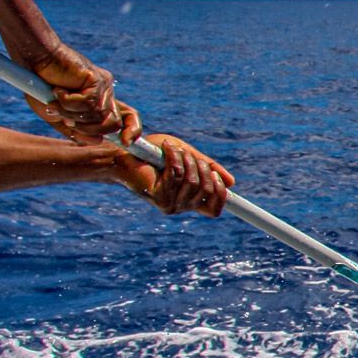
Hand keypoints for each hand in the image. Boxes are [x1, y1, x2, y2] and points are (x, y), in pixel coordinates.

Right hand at [26, 43, 122, 143]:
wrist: (33, 59)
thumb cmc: (41, 86)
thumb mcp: (58, 115)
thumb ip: (76, 131)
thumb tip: (98, 140)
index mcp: (100, 102)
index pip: (127, 117)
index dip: (132, 130)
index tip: (127, 143)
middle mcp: (105, 94)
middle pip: (112, 124)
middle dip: (88, 129)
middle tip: (66, 119)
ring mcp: (102, 85)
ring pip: (98, 116)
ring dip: (71, 115)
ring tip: (55, 101)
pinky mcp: (96, 79)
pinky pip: (87, 103)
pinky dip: (67, 102)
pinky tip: (57, 90)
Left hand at [115, 135, 234, 216]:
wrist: (126, 155)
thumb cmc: (156, 155)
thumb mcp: (189, 158)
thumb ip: (209, 168)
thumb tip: (231, 183)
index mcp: (190, 201)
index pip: (214, 209)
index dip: (222, 195)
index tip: (219, 178)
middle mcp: (181, 207)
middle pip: (207, 190)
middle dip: (203, 167)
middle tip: (188, 155)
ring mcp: (170, 205)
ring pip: (193, 182)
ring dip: (187, 160)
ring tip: (174, 150)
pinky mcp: (158, 197)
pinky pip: (176, 174)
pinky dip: (174, 156)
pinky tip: (166, 148)